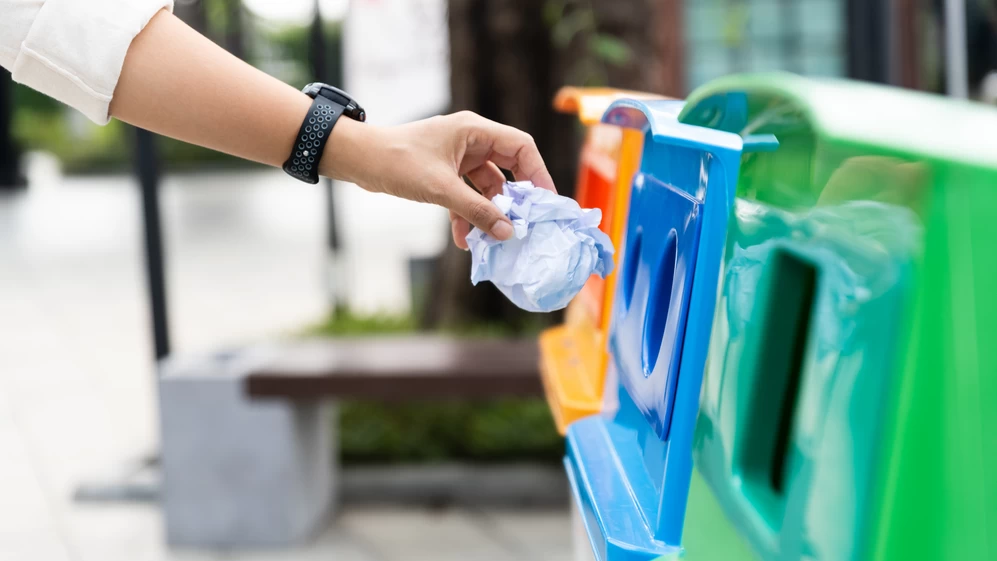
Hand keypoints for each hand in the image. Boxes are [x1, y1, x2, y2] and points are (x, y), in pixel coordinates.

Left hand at [322, 111, 556, 248]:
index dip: (538, 174)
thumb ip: (477, 211)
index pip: (521, 148)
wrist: (359, 161)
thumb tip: (508, 232)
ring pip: (486, 188)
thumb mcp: (442, 189)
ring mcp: (458, 158)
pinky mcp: (444, 174)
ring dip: (487, 213)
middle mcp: (470, 141)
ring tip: (492, 240)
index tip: (546, 202)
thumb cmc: (398, 162)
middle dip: (514, 200)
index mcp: (474, 131)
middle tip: (526, 224)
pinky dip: (467, 216)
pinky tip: (465, 240)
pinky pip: (466, 196)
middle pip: (507, 170)